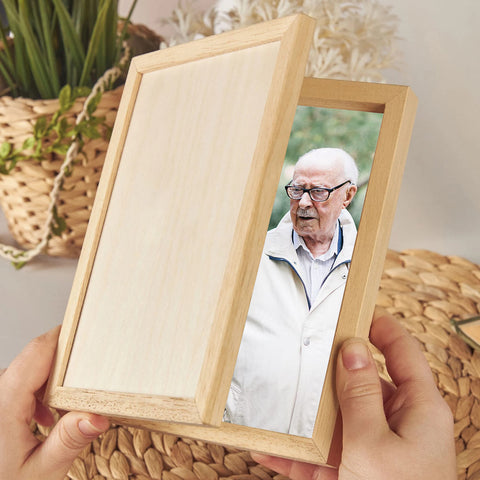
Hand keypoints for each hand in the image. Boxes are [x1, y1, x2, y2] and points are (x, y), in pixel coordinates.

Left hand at [0, 327, 109, 479]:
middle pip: (36, 357)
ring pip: (29, 369)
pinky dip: (40, 391)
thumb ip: (68, 441)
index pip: (39, 350)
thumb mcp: (39, 472)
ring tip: (70, 404)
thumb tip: (98, 415)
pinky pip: (20, 383)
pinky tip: (48, 415)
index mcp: (3, 404)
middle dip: (68, 362)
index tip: (92, 330)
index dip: (66, 336)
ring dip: (54, 380)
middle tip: (94, 372)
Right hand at [252, 309, 456, 479]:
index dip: (380, 327)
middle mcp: (398, 424)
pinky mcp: (353, 473)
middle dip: (330, 371)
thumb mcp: (375, 443)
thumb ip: (360, 394)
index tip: (352, 308)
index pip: (401, 352)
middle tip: (301, 351)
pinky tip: (266, 448)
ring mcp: (373, 450)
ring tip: (275, 397)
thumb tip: (352, 348)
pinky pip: (322, 455)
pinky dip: (297, 453)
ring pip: (338, 419)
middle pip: (362, 383)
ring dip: (307, 414)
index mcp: (418, 409)